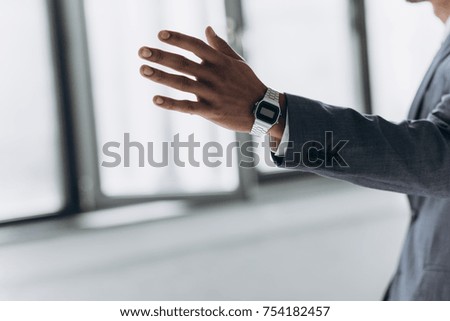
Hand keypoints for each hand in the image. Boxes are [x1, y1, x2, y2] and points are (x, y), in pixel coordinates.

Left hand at [138, 26, 284, 140]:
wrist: (262, 110)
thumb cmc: (248, 83)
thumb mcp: (237, 62)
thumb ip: (220, 46)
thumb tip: (207, 29)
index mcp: (220, 61)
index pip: (195, 46)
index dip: (178, 39)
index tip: (160, 34)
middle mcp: (214, 75)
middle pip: (183, 63)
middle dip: (161, 56)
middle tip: (142, 51)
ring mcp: (212, 94)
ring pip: (182, 84)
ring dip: (161, 76)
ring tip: (143, 70)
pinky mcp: (211, 111)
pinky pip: (187, 106)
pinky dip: (171, 103)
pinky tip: (155, 99)